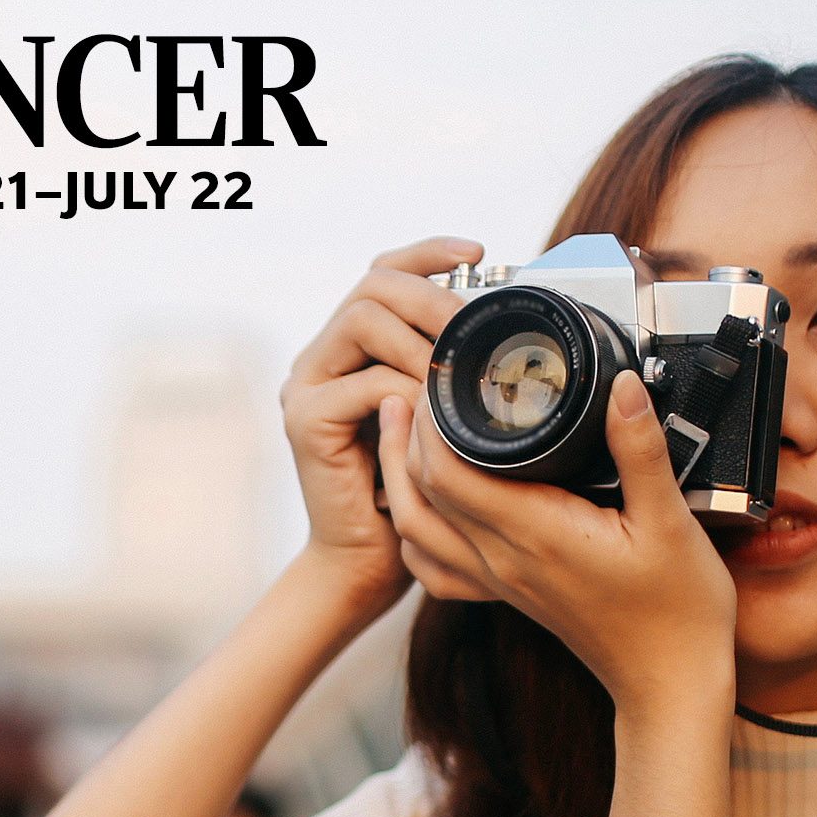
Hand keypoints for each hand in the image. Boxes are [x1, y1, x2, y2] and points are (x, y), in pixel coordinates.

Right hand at [280, 236, 488, 616]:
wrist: (370, 563)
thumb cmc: (419, 496)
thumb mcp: (446, 421)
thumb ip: (457, 374)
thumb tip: (510, 332)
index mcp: (356, 348)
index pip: (385, 272)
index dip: (429, 253)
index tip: (481, 253)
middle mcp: (324, 357)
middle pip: (373, 284)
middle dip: (433, 295)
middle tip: (476, 324)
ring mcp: (308, 385)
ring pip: (363, 319)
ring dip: (422, 340)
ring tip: (460, 372)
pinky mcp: (306, 420)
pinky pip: (363, 383)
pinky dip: (408, 392)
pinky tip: (437, 416)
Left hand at [379, 370, 735, 714]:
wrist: (670, 682)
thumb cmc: (677, 609)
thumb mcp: (672, 520)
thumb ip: (641, 450)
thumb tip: (623, 387)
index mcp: (537, 534)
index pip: (447, 473)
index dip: (430, 421)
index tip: (441, 377)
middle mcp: (504, 560)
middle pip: (420, 492)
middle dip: (407, 434)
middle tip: (419, 383)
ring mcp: (499, 581)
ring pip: (416, 528)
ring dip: (399, 478)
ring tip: (404, 429)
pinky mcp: (505, 594)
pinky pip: (435, 566)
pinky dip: (416, 530)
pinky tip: (427, 502)